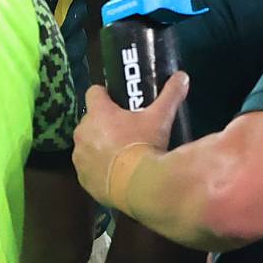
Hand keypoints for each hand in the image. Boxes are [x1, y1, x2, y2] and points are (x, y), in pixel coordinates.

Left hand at [73, 76, 188, 208]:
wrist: (139, 186)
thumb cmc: (146, 146)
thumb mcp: (160, 119)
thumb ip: (170, 95)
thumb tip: (182, 76)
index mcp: (98, 112)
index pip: (94, 92)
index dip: (104, 96)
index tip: (116, 102)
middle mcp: (83, 130)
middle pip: (90, 120)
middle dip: (103, 124)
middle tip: (124, 132)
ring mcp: (79, 155)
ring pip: (86, 144)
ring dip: (98, 146)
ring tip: (120, 155)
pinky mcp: (82, 177)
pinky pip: (87, 168)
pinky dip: (97, 169)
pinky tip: (114, 174)